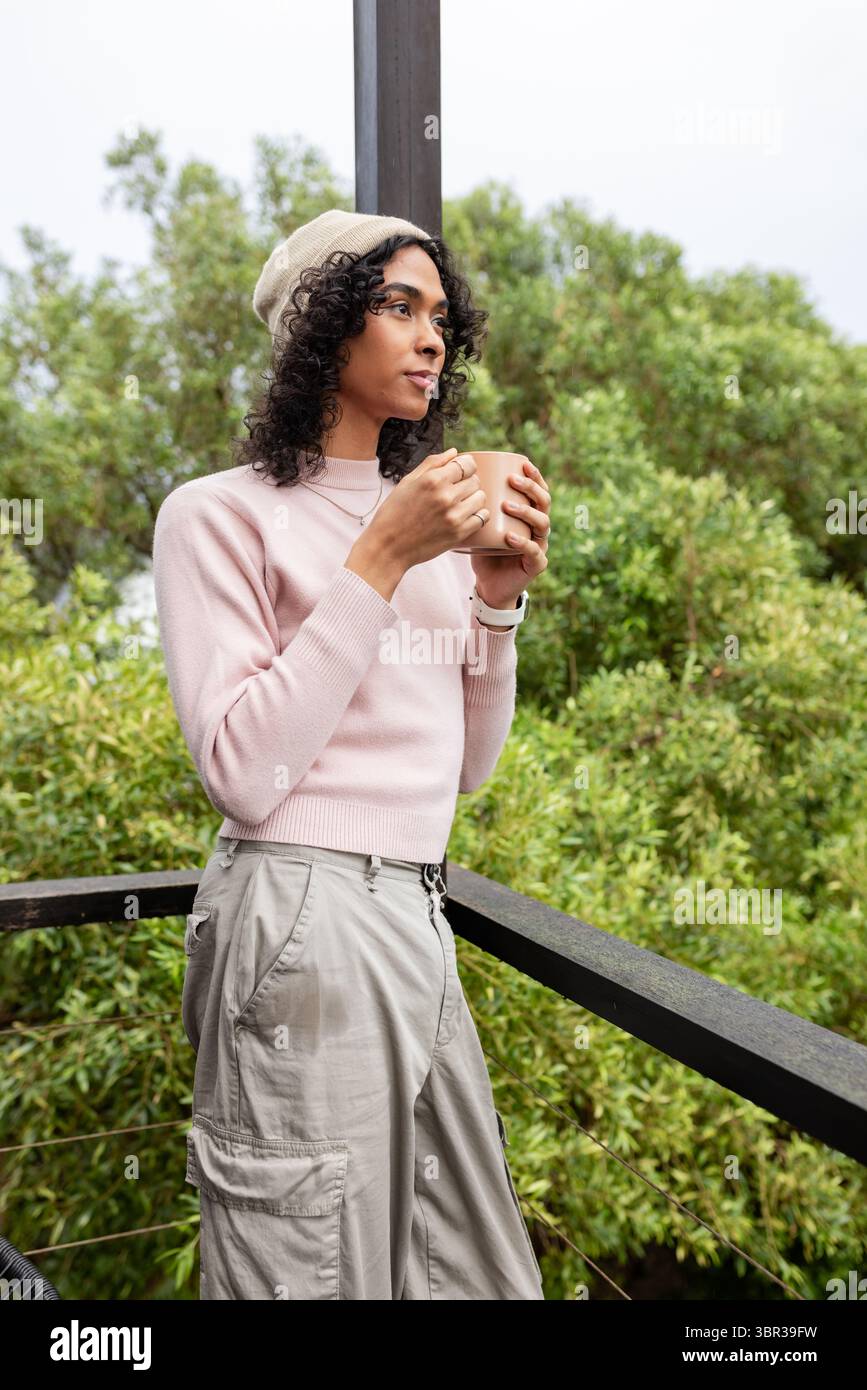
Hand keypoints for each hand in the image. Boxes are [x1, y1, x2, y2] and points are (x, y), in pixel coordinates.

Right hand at [360, 448, 490, 569]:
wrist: (388, 547)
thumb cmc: (394, 512)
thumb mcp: (407, 482)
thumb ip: (432, 464)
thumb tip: (454, 452)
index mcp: (433, 480)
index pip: (467, 464)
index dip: (466, 466)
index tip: (461, 471)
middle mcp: (446, 496)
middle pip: (475, 480)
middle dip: (469, 482)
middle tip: (457, 490)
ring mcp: (454, 516)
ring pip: (481, 498)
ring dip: (474, 498)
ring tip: (461, 503)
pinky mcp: (458, 533)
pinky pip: (482, 518)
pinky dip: (478, 515)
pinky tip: (467, 515)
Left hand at [471, 459, 550, 608]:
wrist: (488, 584)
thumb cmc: (484, 550)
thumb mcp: (480, 522)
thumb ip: (477, 503)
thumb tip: (457, 474)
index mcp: (530, 514)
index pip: (538, 490)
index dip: (535, 476)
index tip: (523, 463)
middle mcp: (538, 528)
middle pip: (544, 502)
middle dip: (530, 488)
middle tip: (512, 480)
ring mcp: (540, 545)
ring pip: (542, 523)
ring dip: (526, 511)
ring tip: (508, 506)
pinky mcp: (536, 564)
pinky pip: (534, 551)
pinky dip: (523, 543)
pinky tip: (510, 537)